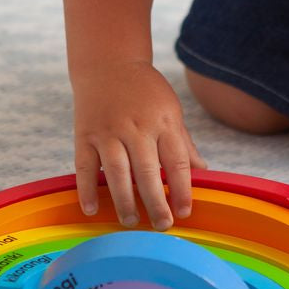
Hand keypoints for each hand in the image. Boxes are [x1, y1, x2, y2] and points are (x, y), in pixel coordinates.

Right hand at [72, 60, 206, 229]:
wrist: (109, 64)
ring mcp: (109, 131)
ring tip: (131, 222)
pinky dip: (86, 189)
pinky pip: (85, 166)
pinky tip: (92, 209)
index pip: (177, 161)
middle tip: (162, 225)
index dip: (182, 189)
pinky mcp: (85, 134)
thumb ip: (184, 142)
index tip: (185, 212)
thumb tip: (203, 170)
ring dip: (124, 200)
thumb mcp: (171, 109)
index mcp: (163, 122)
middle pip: (148, 171)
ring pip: (117, 172)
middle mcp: (137, 127)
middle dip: (156, 202)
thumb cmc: (146, 91)